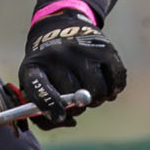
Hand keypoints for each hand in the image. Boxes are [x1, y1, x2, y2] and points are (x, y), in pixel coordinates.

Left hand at [19, 11, 126, 125]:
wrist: (60, 27)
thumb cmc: (46, 68)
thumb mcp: (33, 85)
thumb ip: (43, 115)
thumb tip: (69, 122)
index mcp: (34, 67)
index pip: (40, 89)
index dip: (51, 106)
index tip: (61, 116)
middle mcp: (57, 55)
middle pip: (73, 95)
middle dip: (78, 107)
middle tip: (78, 104)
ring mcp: (81, 50)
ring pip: (97, 90)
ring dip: (98, 100)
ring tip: (92, 95)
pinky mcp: (104, 47)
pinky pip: (116, 79)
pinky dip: (114, 89)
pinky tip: (108, 88)